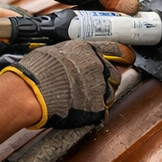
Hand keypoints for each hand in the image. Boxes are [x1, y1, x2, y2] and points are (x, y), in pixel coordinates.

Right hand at [0, 39, 127, 128]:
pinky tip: (79, 111)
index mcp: (87, 49)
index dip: (123, 54)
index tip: (128, 57)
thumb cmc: (38, 69)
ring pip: (110, 94)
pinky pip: (101, 112)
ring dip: (100, 97)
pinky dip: (94, 112)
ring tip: (80, 99)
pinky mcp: (98, 108)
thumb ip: (71, 55)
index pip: (115, 48)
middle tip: (90, 85)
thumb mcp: (54, 50)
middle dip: (106, 80)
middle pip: (113, 74)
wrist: (34, 91)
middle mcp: (98, 66)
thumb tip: (70, 58)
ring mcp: (100, 87)